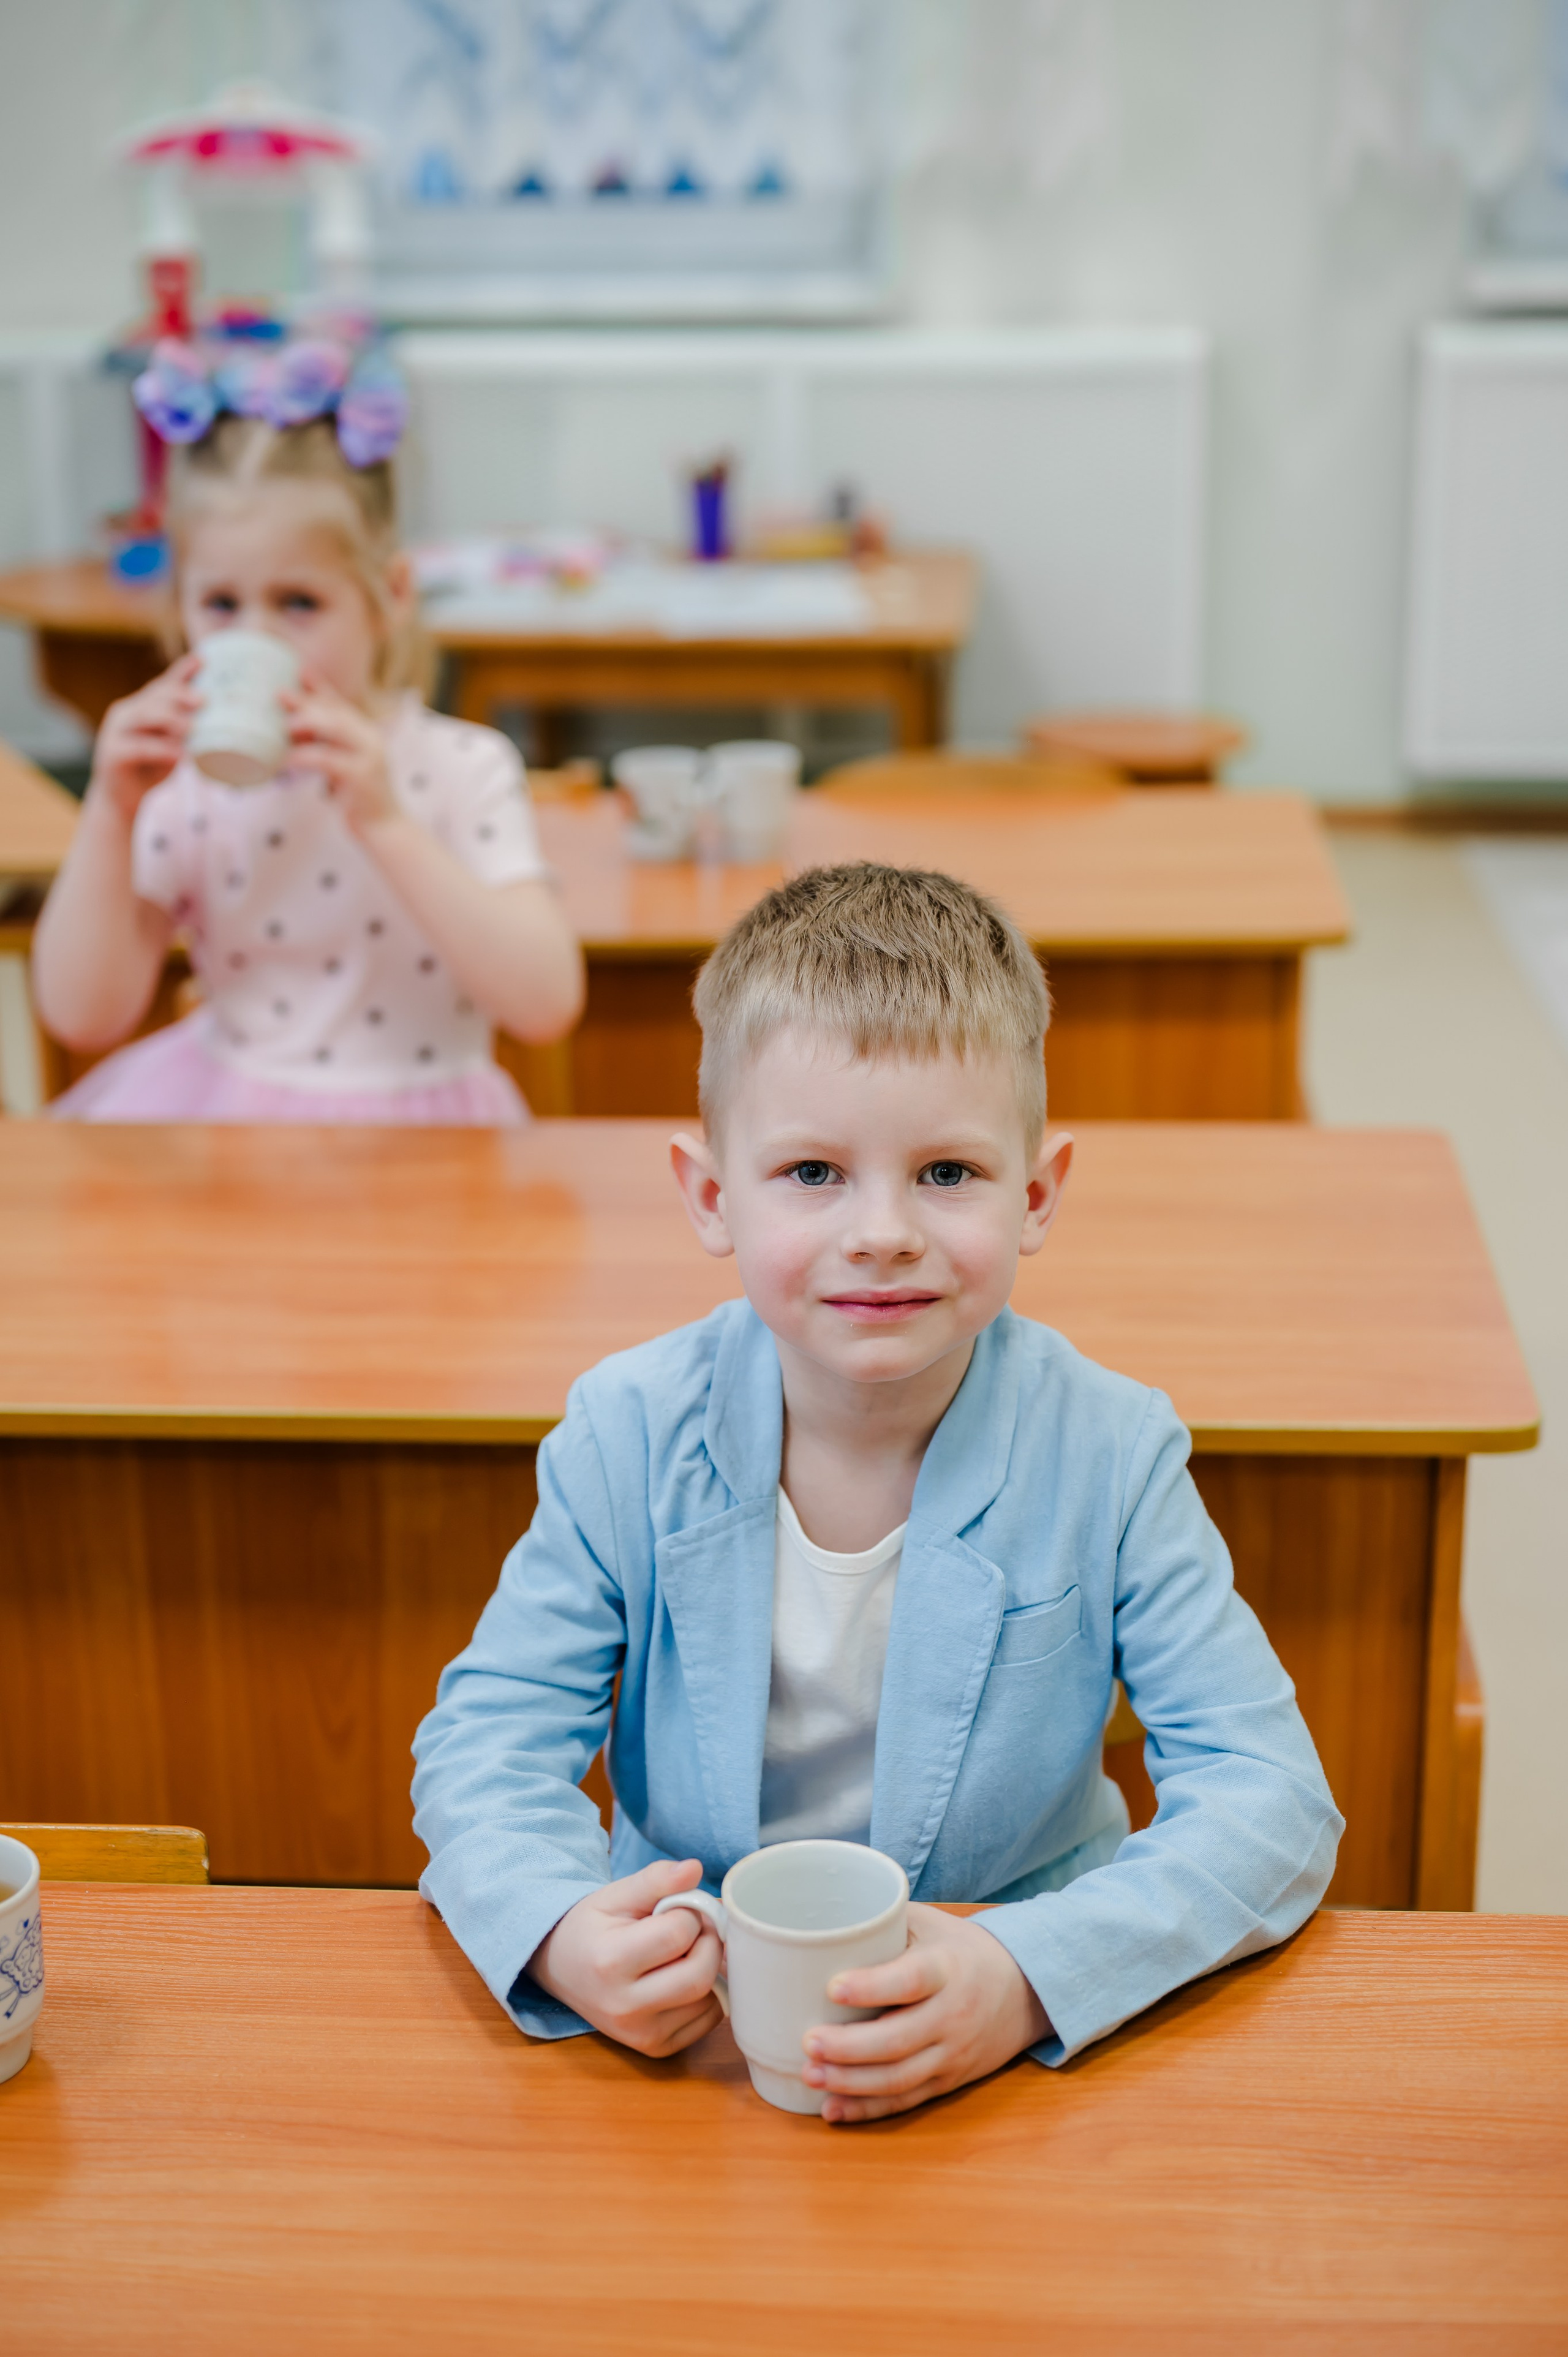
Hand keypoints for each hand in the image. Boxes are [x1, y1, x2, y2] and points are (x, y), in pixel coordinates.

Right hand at [89, 653, 200, 820]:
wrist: (122, 799)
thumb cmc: (151, 768)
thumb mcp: (172, 744)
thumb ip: (187, 731)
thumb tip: (225, 722)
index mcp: (142, 706)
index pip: (163, 685)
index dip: (181, 672)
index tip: (203, 660)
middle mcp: (126, 713)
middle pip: (154, 697)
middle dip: (179, 695)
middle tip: (204, 701)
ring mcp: (115, 731)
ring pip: (144, 718)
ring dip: (170, 720)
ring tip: (192, 728)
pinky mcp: (112, 754)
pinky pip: (138, 748)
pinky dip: (159, 750)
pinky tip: (178, 755)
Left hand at [284, 673, 395, 832]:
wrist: (385, 829)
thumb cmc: (360, 800)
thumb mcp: (343, 769)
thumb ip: (328, 750)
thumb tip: (293, 735)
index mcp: (368, 735)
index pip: (342, 705)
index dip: (321, 687)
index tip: (299, 671)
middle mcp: (371, 740)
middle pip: (336, 712)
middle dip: (307, 702)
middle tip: (280, 694)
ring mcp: (369, 757)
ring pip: (336, 728)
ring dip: (308, 723)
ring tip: (284, 726)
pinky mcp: (362, 777)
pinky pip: (328, 759)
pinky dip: (306, 757)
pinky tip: (288, 759)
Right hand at [527, 1857, 725, 2058]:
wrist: (562, 1968)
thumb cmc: (593, 1926)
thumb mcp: (616, 1894)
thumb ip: (656, 1879)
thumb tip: (695, 1868)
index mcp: (610, 1962)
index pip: (680, 1933)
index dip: (690, 1912)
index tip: (678, 1908)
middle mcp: (624, 2007)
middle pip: (700, 1975)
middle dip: (709, 1943)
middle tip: (695, 1928)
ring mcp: (641, 2035)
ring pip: (709, 2001)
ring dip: (710, 1969)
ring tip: (685, 1951)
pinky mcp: (655, 2049)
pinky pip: (707, 2021)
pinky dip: (708, 1996)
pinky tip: (684, 1976)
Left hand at [802, 1904, 1049, 2124]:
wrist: (1024, 1990)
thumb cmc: (963, 1949)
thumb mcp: (931, 1924)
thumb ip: (884, 1923)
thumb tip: (823, 1926)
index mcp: (946, 1968)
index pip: (910, 1980)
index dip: (871, 1986)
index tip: (832, 1988)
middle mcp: (952, 2014)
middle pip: (899, 2040)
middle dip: (849, 2048)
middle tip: (808, 2042)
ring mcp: (952, 2053)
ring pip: (899, 2078)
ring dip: (851, 2083)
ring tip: (810, 2075)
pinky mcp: (948, 2081)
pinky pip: (906, 2101)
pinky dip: (868, 2109)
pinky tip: (832, 2109)